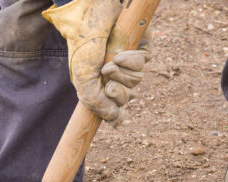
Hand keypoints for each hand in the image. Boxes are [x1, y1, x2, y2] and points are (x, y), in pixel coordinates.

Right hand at [43, 0, 151, 126]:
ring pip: (137, 81)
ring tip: (111, 62)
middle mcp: (114, 73)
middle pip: (127, 96)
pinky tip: (120, 54)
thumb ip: (96, 102)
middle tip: (107, 82)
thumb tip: (116, 121)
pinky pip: (144, 62)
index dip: (115, 114)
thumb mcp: (84, 79)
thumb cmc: (83, 45)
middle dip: (119, 92)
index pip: (112, 106)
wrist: (91, 14)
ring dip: (124, 74)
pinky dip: (132, 61)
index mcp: (98, 83)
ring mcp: (128, 60)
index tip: (117, 121)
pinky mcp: (140, 47)